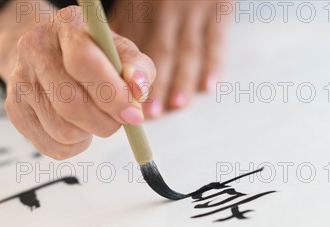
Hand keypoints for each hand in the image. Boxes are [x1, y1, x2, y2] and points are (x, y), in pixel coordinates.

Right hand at [0, 1, 155, 159]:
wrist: (51, 57)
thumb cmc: (94, 56)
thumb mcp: (121, 53)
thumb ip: (137, 69)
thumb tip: (137, 92)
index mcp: (66, 25)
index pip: (83, 62)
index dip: (111, 94)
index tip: (132, 113)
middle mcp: (35, 48)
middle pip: (70, 103)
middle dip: (104, 122)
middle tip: (119, 121)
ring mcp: (20, 80)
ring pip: (62, 130)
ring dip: (88, 133)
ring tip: (94, 118)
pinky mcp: (14, 110)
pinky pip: (51, 146)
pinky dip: (73, 145)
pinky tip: (76, 127)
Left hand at [109, 0, 230, 117]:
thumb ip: (128, 19)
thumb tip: (109, 54)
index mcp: (141, 3)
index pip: (132, 44)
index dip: (128, 75)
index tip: (122, 100)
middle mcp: (166, 6)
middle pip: (159, 51)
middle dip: (154, 85)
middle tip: (147, 113)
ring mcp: (193, 8)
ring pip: (185, 50)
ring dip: (180, 80)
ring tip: (174, 106)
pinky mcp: (219, 7)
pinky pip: (215, 39)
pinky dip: (212, 64)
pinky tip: (207, 86)